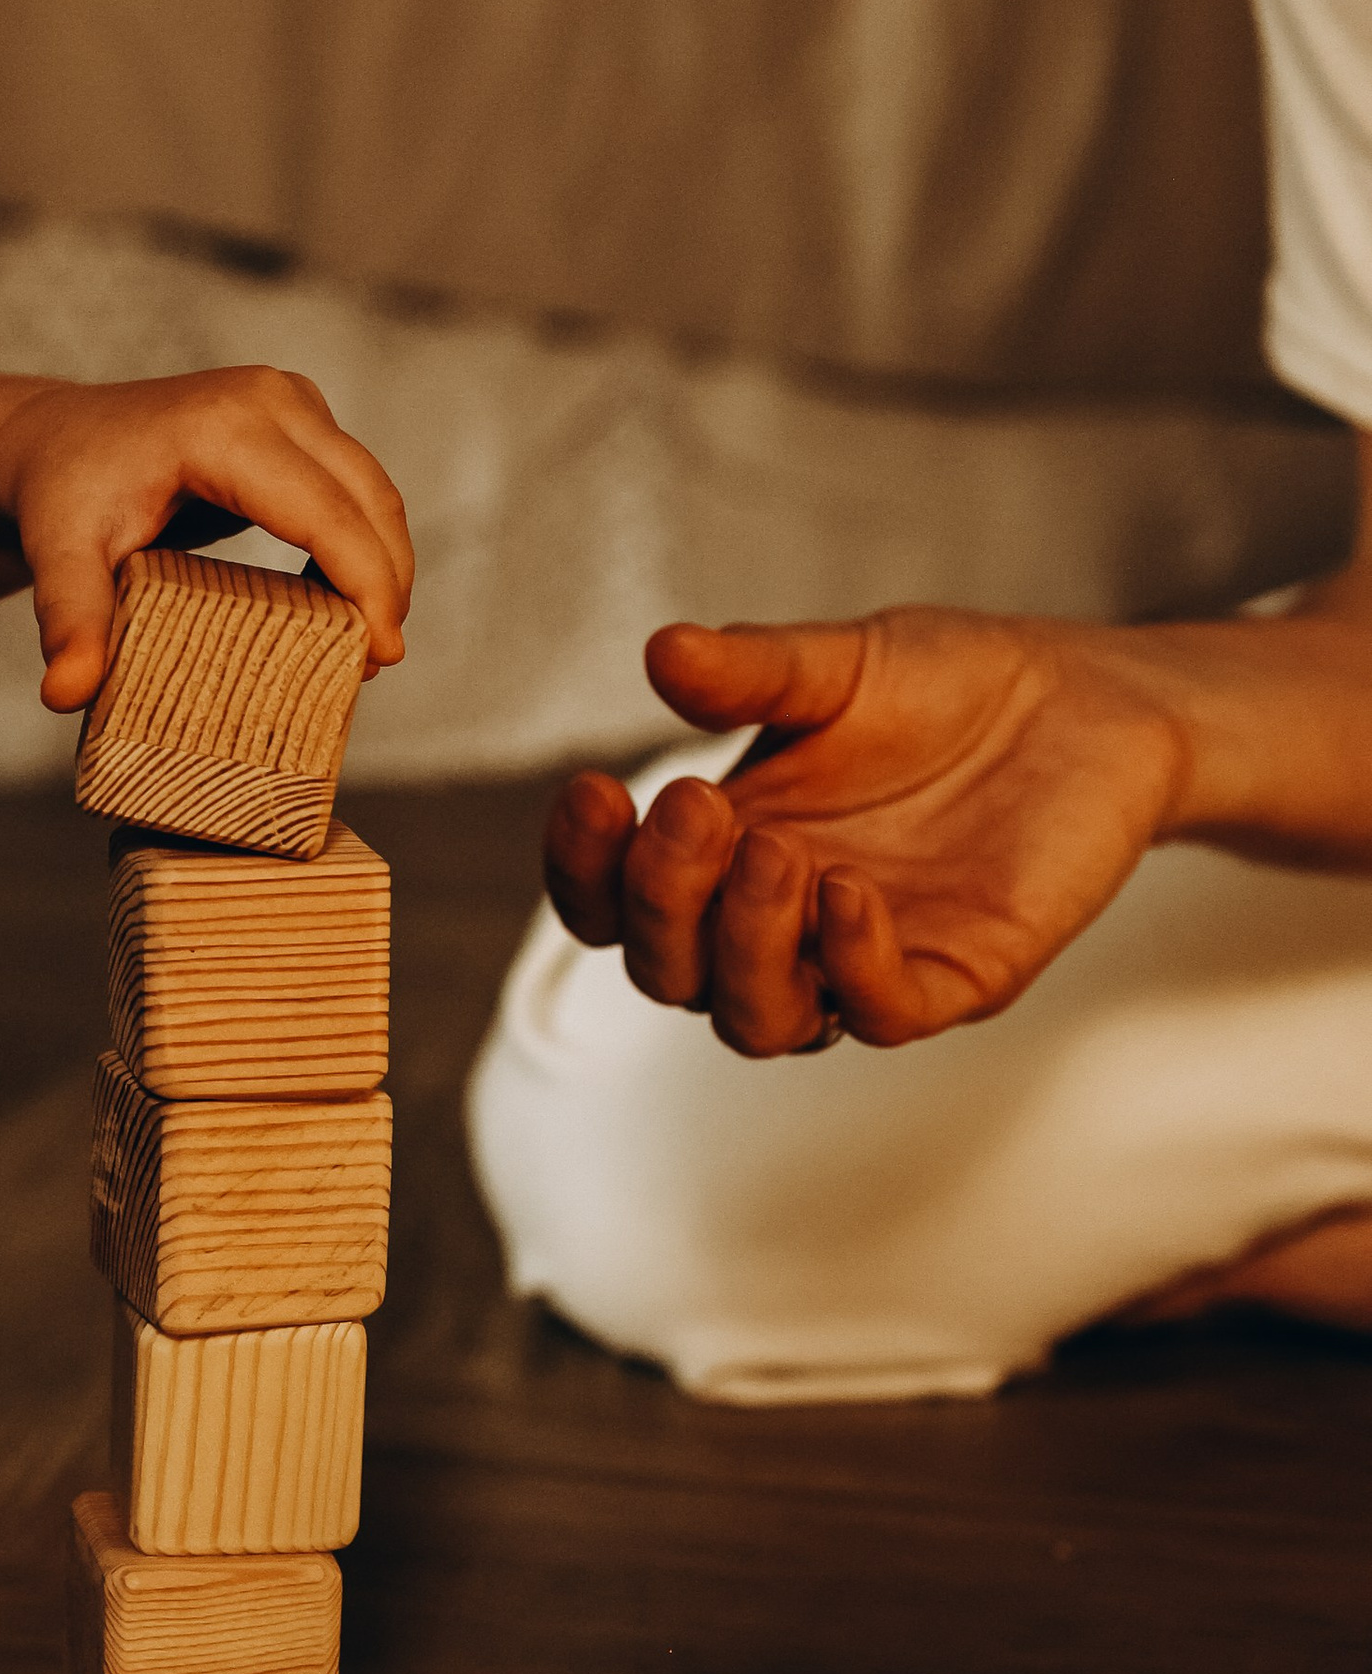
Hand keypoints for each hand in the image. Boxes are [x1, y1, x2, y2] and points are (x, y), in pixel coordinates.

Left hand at [0, 369, 414, 710]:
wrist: (57, 438)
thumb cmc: (63, 493)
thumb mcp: (59, 554)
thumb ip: (70, 619)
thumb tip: (65, 693)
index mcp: (221, 426)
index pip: (323, 511)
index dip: (364, 582)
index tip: (381, 654)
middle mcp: (268, 398)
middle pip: (365, 498)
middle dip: (385, 583)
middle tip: (376, 664)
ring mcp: (290, 400)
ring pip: (371, 490)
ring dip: (382, 565)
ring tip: (367, 644)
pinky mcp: (298, 416)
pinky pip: (353, 485)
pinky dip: (362, 543)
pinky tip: (346, 603)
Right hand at [541, 608, 1190, 1053]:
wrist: (1089, 700)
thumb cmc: (951, 686)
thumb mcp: (838, 664)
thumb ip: (753, 670)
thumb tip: (661, 652)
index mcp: (724, 850)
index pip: (613, 902)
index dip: (584, 868)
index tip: (596, 790)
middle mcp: (778, 922)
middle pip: (669, 972)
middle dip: (662, 900)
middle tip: (694, 806)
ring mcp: (862, 959)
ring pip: (757, 1021)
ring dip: (744, 948)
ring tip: (777, 853)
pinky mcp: (956, 979)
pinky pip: (879, 1014)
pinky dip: (851, 963)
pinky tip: (849, 888)